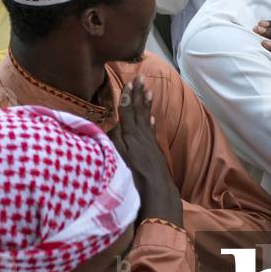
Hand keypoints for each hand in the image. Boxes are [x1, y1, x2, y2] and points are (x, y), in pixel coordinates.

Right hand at [108, 78, 182, 225]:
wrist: (158, 193)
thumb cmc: (135, 178)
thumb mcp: (119, 158)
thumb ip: (115, 140)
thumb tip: (112, 124)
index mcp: (132, 136)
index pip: (129, 111)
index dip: (128, 97)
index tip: (130, 82)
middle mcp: (142, 136)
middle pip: (139, 110)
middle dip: (139, 94)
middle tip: (142, 77)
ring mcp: (149, 143)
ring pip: (147, 118)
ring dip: (147, 104)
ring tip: (149, 91)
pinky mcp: (154, 152)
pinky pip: (152, 132)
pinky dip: (151, 123)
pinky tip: (153, 118)